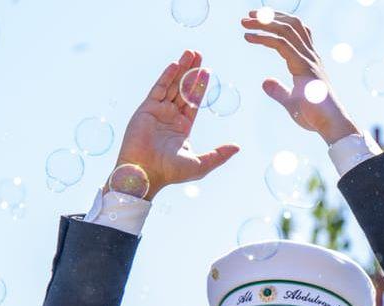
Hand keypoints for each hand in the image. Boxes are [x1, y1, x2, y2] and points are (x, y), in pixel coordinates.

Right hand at [108, 49, 240, 198]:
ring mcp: (158, 111)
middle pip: (183, 89)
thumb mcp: (200, 164)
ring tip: (190, 53)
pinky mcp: (146, 109)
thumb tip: (237, 147)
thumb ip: (219, 155)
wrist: (145, 173)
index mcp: (182, 127)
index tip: (206, 71)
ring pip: (172, 85)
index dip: (200, 86)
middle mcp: (170, 117)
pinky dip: (167, 76)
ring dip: (181, 69)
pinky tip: (176, 65)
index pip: (193, 101)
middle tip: (199, 54)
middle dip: (191, 72)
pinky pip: (158, 89)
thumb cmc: (171, 172)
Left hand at [241, 10, 361, 142]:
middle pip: (291, 25)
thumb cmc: (316, 116)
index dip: (275, 23)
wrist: (331, 124)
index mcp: (309, 61)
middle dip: (269, 17)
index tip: (256, 22)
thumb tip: (264, 82)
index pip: (294, 32)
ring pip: (286, 30)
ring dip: (264, 22)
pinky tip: (250, 37)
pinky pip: (282, 44)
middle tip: (248, 16)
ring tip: (246, 21)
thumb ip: (279, 91)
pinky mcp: (304, 67)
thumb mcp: (291, 102)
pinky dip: (264, 37)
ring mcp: (309, 60)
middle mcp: (310, 56)